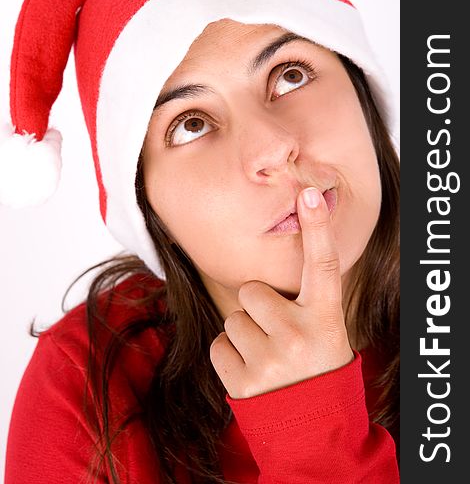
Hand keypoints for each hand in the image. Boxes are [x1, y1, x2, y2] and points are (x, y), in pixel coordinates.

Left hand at [209, 187, 353, 398]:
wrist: (313, 431)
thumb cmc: (316, 370)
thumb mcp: (326, 333)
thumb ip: (305, 301)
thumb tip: (272, 268)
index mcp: (325, 319)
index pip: (323, 264)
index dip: (317, 227)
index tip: (308, 193)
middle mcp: (300, 335)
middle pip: (252, 291)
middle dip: (258, 309)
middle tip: (280, 336)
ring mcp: (271, 360)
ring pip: (232, 319)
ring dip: (245, 335)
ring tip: (269, 358)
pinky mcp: (243, 382)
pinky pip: (219, 345)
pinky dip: (231, 357)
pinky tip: (254, 372)